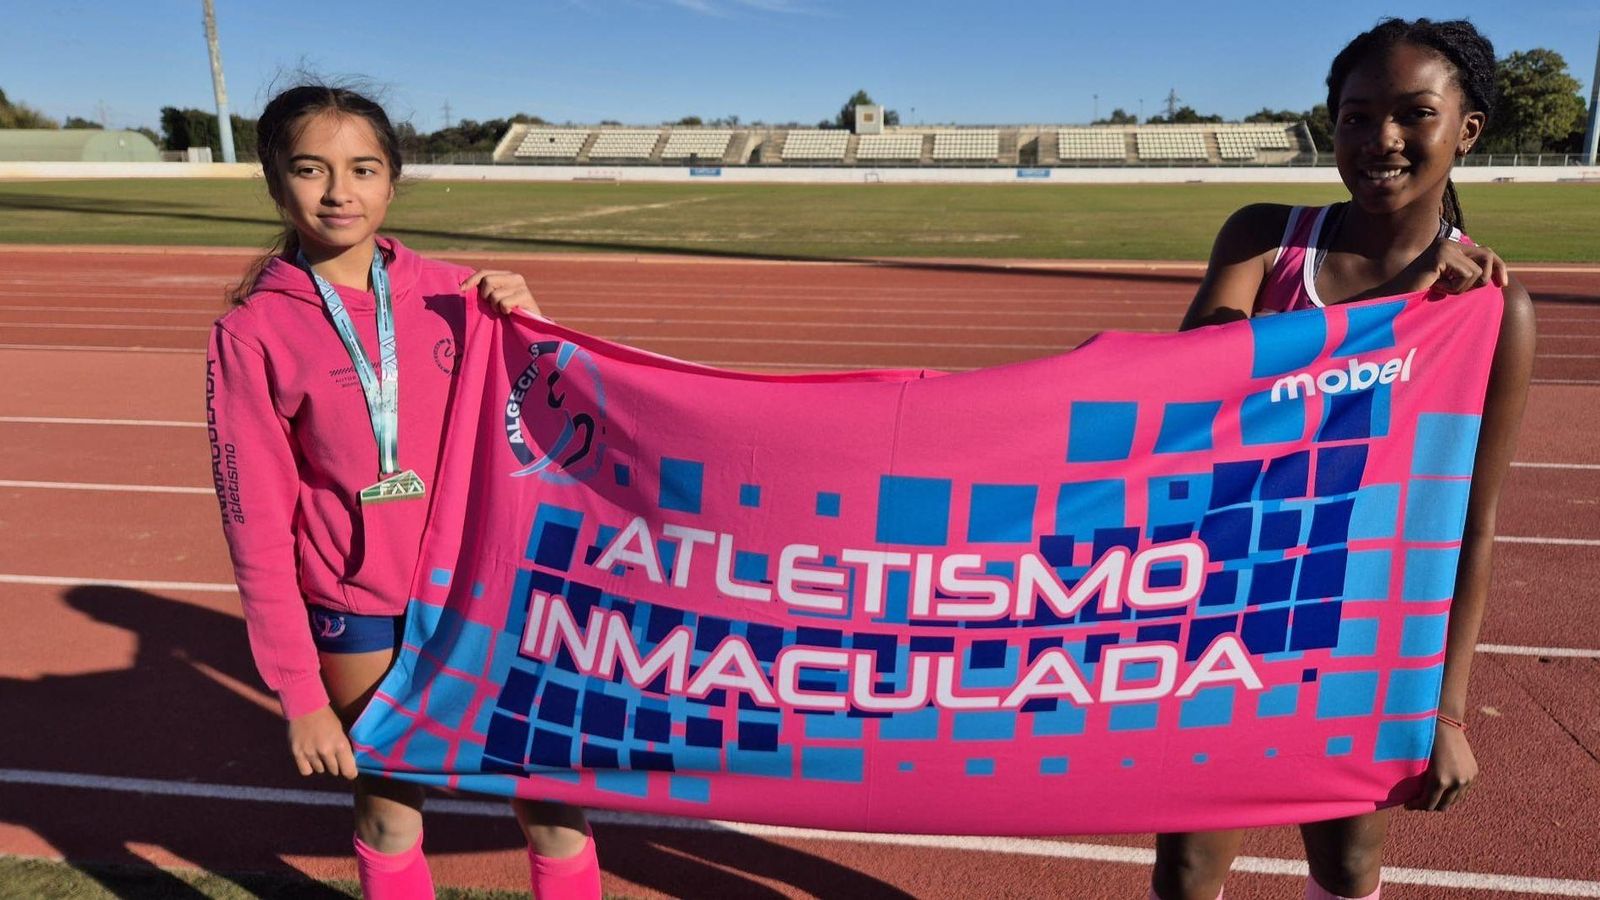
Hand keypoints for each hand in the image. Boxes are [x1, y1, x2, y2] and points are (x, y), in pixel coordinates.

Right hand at [287, 704, 357, 779]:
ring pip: (320, 770)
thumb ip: (344, 749)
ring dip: (322, 764)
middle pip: (335, 771)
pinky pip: (306, 771)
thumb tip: (349, 766)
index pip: (349, 771)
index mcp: (341, 744)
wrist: (306, 706)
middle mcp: (326, 750)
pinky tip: (310, 758)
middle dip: (335, 765)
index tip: (349, 772)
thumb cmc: (327, 718)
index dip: (350, 773)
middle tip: (332, 754)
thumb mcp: (341, 731)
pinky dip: (309, 767)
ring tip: (319, 751)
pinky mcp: (297, 753)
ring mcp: (310, 752)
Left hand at [461, 269, 542, 315]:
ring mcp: (522, 286)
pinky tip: (511, 313)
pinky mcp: (526, 296)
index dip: (471, 280)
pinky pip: (504, 303)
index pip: (484, 273)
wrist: (529, 326)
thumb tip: (462, 287)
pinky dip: (504, 310)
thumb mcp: (494, 299)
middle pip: (487, 281)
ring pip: (495, 295)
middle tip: (494, 306)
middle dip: (486, 296)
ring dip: (496, 307)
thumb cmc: (509, 314)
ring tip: (504, 311)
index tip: (461, 290)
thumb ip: (484, 290)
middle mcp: (515, 277)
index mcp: (506, 275)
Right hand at [1393, 238, 1508, 295]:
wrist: (1392, 295)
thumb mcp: (1448, 284)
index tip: (1503, 284)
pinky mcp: (1442, 256)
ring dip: (1462, 288)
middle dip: (1485, 277)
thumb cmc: (1418, 294)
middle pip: (1488, 256)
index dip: (1498, 267)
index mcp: (1451, 248)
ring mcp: (1445, 248)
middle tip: (1462, 290)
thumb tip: (1493, 277)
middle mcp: (1449, 244)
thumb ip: (1466, 276)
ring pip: (1477, 271)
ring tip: (1442, 288)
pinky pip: (1466, 275)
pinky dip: (1455, 288)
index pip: (1486, 252)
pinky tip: (1437, 287)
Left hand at [1407, 722, 1476, 810]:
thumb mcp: (1420, 764)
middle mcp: (1456, 783)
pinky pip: (1462, 789)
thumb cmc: (1426, 741)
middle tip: (1419, 802)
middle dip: (1429, 806)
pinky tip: (1443, 786)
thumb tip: (1413, 796)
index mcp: (1439, 781)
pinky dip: (1453, 791)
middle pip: (1443, 806)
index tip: (1408, 805)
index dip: (1416, 806)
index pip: (1428, 804)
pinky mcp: (1473, 773)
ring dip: (1443, 800)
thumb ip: (1420, 782)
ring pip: (1454, 800)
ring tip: (1431, 795)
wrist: (1445, 725)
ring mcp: (1467, 779)